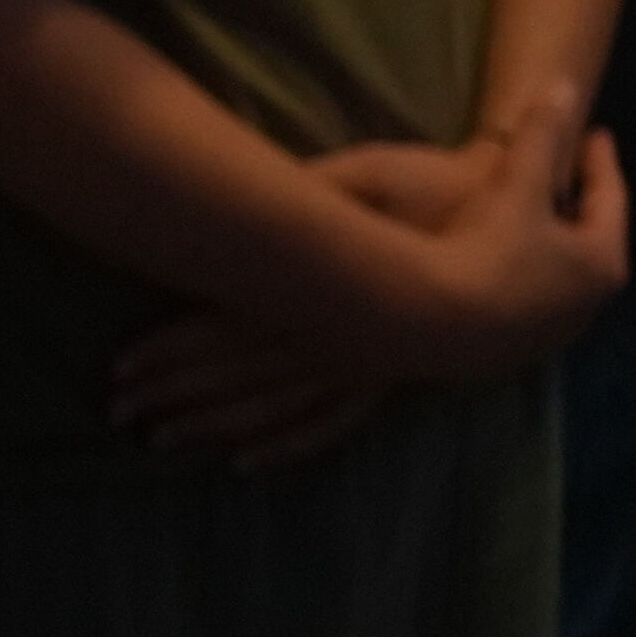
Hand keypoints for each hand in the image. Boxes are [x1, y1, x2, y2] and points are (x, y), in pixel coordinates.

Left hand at [108, 137, 486, 466]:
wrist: (516, 220)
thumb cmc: (440, 190)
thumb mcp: (372, 173)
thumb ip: (310, 191)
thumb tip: (250, 201)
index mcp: (324, 288)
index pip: (230, 326)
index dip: (171, 349)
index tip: (120, 368)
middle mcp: (335, 338)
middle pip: (240, 376)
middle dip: (175, 394)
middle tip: (119, 414)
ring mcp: (363, 365)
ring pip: (274, 408)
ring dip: (213, 424)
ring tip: (159, 441)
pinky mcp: (386, 375)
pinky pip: (327, 424)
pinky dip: (283, 445)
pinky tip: (244, 463)